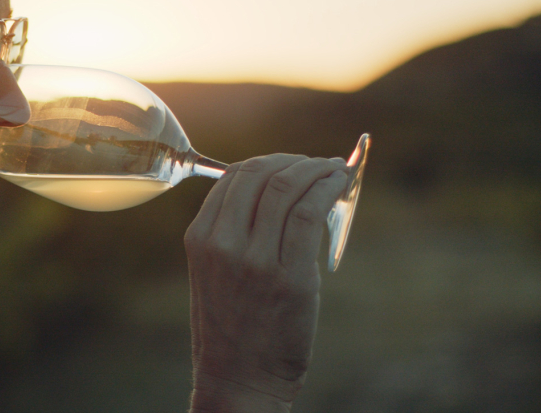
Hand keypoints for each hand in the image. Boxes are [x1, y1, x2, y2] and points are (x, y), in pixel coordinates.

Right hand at [184, 155, 347, 411]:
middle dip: (294, 161)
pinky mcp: (290, 277)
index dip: (268, 162)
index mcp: (200, 238)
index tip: (291, 164)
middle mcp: (223, 243)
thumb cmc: (233, 326)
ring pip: (287, 188)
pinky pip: (310, 213)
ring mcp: (255, 260)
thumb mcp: (214, 273)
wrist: (239, 378)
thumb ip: (233, 233)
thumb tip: (278, 193)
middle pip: (260, 174)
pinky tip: (340, 185)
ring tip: (335, 171)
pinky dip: (329, 189)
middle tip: (316, 165)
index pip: (233, 177)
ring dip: (317, 170)